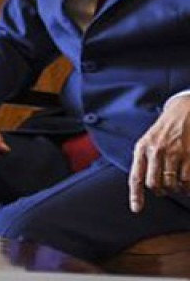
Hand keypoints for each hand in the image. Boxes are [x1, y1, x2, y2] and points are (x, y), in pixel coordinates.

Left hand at [129, 96, 189, 211]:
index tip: (136, 209)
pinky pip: (187, 180)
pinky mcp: (189, 155)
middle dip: (160, 190)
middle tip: (164, 188)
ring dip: (175, 188)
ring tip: (177, 183)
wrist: (183, 111)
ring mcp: (174, 153)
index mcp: (142, 148)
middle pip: (154, 184)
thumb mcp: (147, 140)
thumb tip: (141, 184)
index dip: (136, 195)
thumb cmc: (164, 130)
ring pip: (172, 184)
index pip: (136, 176)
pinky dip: (187, 186)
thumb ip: (143, 160)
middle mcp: (156, 151)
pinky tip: (187, 182)